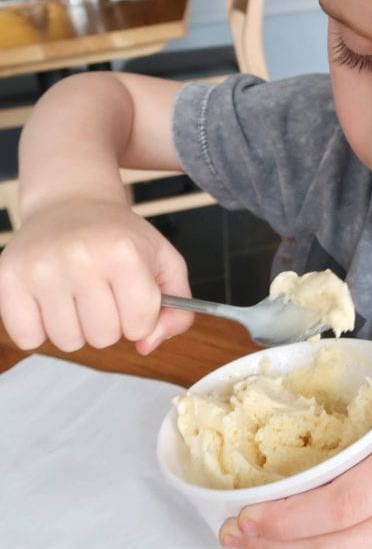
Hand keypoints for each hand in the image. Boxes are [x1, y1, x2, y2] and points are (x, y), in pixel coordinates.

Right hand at [0, 199, 190, 353]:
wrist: (72, 203)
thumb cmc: (119, 236)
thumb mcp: (164, 261)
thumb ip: (178, 310)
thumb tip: (146, 346)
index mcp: (124, 253)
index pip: (139, 324)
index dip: (140, 317)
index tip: (132, 295)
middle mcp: (81, 259)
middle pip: (103, 338)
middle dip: (109, 323)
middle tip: (103, 291)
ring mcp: (41, 270)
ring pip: (67, 342)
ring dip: (76, 326)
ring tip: (77, 293)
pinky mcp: (8, 279)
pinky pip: (28, 339)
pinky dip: (41, 328)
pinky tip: (51, 299)